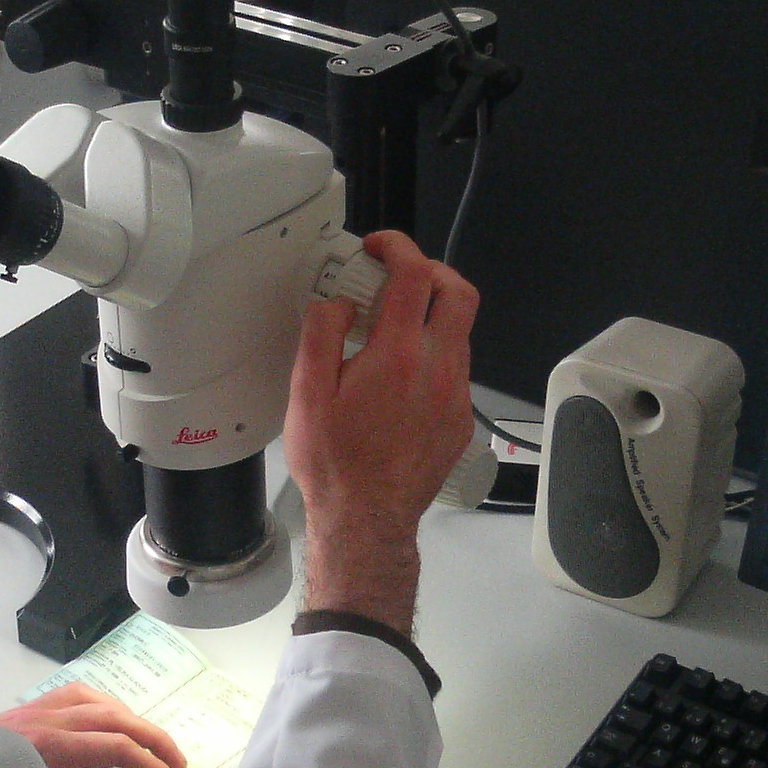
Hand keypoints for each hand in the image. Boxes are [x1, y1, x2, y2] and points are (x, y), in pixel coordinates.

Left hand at [0, 682, 187, 767]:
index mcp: (49, 748)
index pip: (116, 748)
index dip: (152, 767)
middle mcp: (46, 720)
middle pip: (115, 718)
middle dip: (153, 739)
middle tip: (180, 763)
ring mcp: (34, 709)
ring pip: (97, 700)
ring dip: (132, 718)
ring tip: (152, 740)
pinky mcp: (24, 710)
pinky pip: (74, 693)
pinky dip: (102, 702)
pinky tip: (110, 716)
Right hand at [284, 230, 477, 634]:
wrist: (367, 520)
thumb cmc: (336, 466)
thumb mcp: (306, 393)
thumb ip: (322, 333)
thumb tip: (339, 303)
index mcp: (399, 355)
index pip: (414, 274)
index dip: (398, 246)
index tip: (381, 247)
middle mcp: (437, 369)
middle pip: (459, 292)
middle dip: (431, 270)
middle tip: (400, 275)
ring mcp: (455, 395)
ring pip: (461, 331)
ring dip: (433, 315)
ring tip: (395, 328)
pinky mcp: (460, 419)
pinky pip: (458, 368)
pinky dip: (436, 353)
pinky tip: (405, 373)